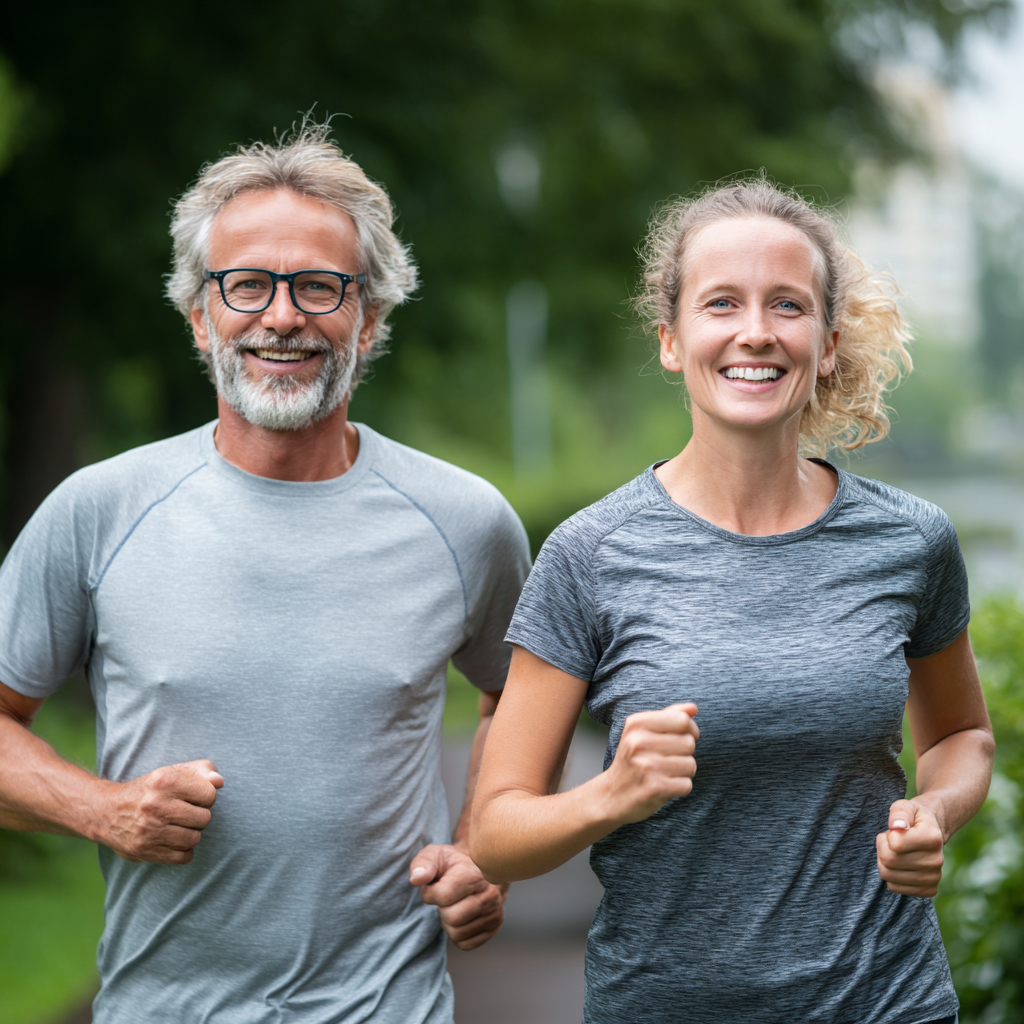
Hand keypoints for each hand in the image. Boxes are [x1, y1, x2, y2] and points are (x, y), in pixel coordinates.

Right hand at [100, 760, 223, 864]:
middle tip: (185, 812)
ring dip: (191, 833)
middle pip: (204, 818)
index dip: (206, 796)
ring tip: (179, 825)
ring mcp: (149, 831)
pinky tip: (173, 839)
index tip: (194, 796)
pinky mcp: (145, 851)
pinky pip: (183, 857)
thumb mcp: (173, 771)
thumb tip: (220, 782)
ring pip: (194, 839)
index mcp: (164, 781)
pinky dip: (183, 850)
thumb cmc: (150, 790)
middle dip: (199, 815)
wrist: (107, 812)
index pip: (209, 794)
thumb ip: (202, 771)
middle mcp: (155, 806)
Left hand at [410, 843, 507, 949]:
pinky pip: (466, 944)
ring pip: (457, 934)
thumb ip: (422, 864)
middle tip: (446, 898)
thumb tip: (416, 879)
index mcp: (473, 875)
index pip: (444, 896)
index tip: (433, 887)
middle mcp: (489, 894)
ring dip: (449, 923)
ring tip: (454, 906)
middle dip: (442, 909)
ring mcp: (494, 912)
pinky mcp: (495, 926)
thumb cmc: (452, 864)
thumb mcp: (435, 856)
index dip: (430, 894)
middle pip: (452, 918)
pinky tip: (461, 917)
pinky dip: (458, 934)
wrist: (480, 868)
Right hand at [602, 703, 698, 824]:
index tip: (681, 738)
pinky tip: (665, 786)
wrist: (612, 795)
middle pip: (689, 743)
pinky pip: (686, 785)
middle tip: (667, 760)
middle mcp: (639, 742)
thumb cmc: (633, 760)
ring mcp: (646, 766)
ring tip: (665, 773)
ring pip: (690, 765)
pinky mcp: (654, 788)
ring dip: (684, 772)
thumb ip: (669, 716)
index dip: (690, 729)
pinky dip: (680, 787)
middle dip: (685, 753)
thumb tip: (693, 708)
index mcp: (636, 724)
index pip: (682, 720)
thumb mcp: (643, 732)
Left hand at [876, 799, 943, 896]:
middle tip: (890, 841)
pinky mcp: (929, 890)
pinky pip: (895, 887)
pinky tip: (899, 865)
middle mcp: (937, 860)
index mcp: (932, 837)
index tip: (893, 831)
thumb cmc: (913, 818)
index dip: (886, 836)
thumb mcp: (905, 807)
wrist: (930, 833)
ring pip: (889, 876)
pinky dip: (890, 876)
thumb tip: (897, 827)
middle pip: (889, 861)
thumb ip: (899, 813)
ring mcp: (934, 877)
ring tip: (895, 852)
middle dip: (882, 848)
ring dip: (884, 862)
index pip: (895, 844)